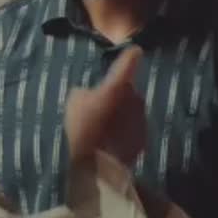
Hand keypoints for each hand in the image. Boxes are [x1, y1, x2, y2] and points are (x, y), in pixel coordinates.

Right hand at [65, 47, 146, 164]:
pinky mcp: (142, 138)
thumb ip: (86, 92)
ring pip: (132, 111)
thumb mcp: (74, 103)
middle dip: (119, 96)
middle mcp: (134, 99)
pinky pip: (133, 129)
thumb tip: (90, 93)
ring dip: (122, 114)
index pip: (128, 63)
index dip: (130, 57)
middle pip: (129, 91)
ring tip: (104, 127)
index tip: (134, 50)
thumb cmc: (83, 129)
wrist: (98, 166)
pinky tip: (111, 141)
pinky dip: (125, 131)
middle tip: (101, 107)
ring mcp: (140, 119)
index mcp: (117, 86)